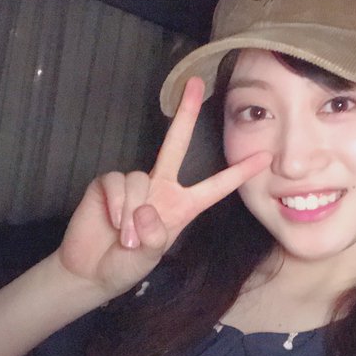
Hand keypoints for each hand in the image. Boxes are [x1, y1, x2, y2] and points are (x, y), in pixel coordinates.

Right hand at [57, 77, 270, 298]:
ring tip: (127, 237)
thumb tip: (146, 209)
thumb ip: (155, 236)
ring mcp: (135, 184)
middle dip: (186, 114)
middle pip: (177, 145)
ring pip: (139, 178)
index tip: (265, 157)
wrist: (91, 271)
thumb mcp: (150, 257)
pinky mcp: (108, 184)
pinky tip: (112, 223)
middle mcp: (161, 188)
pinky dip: (116, 205)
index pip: (216, 187)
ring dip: (132, 212)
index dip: (239, 173)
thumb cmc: (127, 265)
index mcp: (182, 206)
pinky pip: (117, 183)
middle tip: (196, 84)